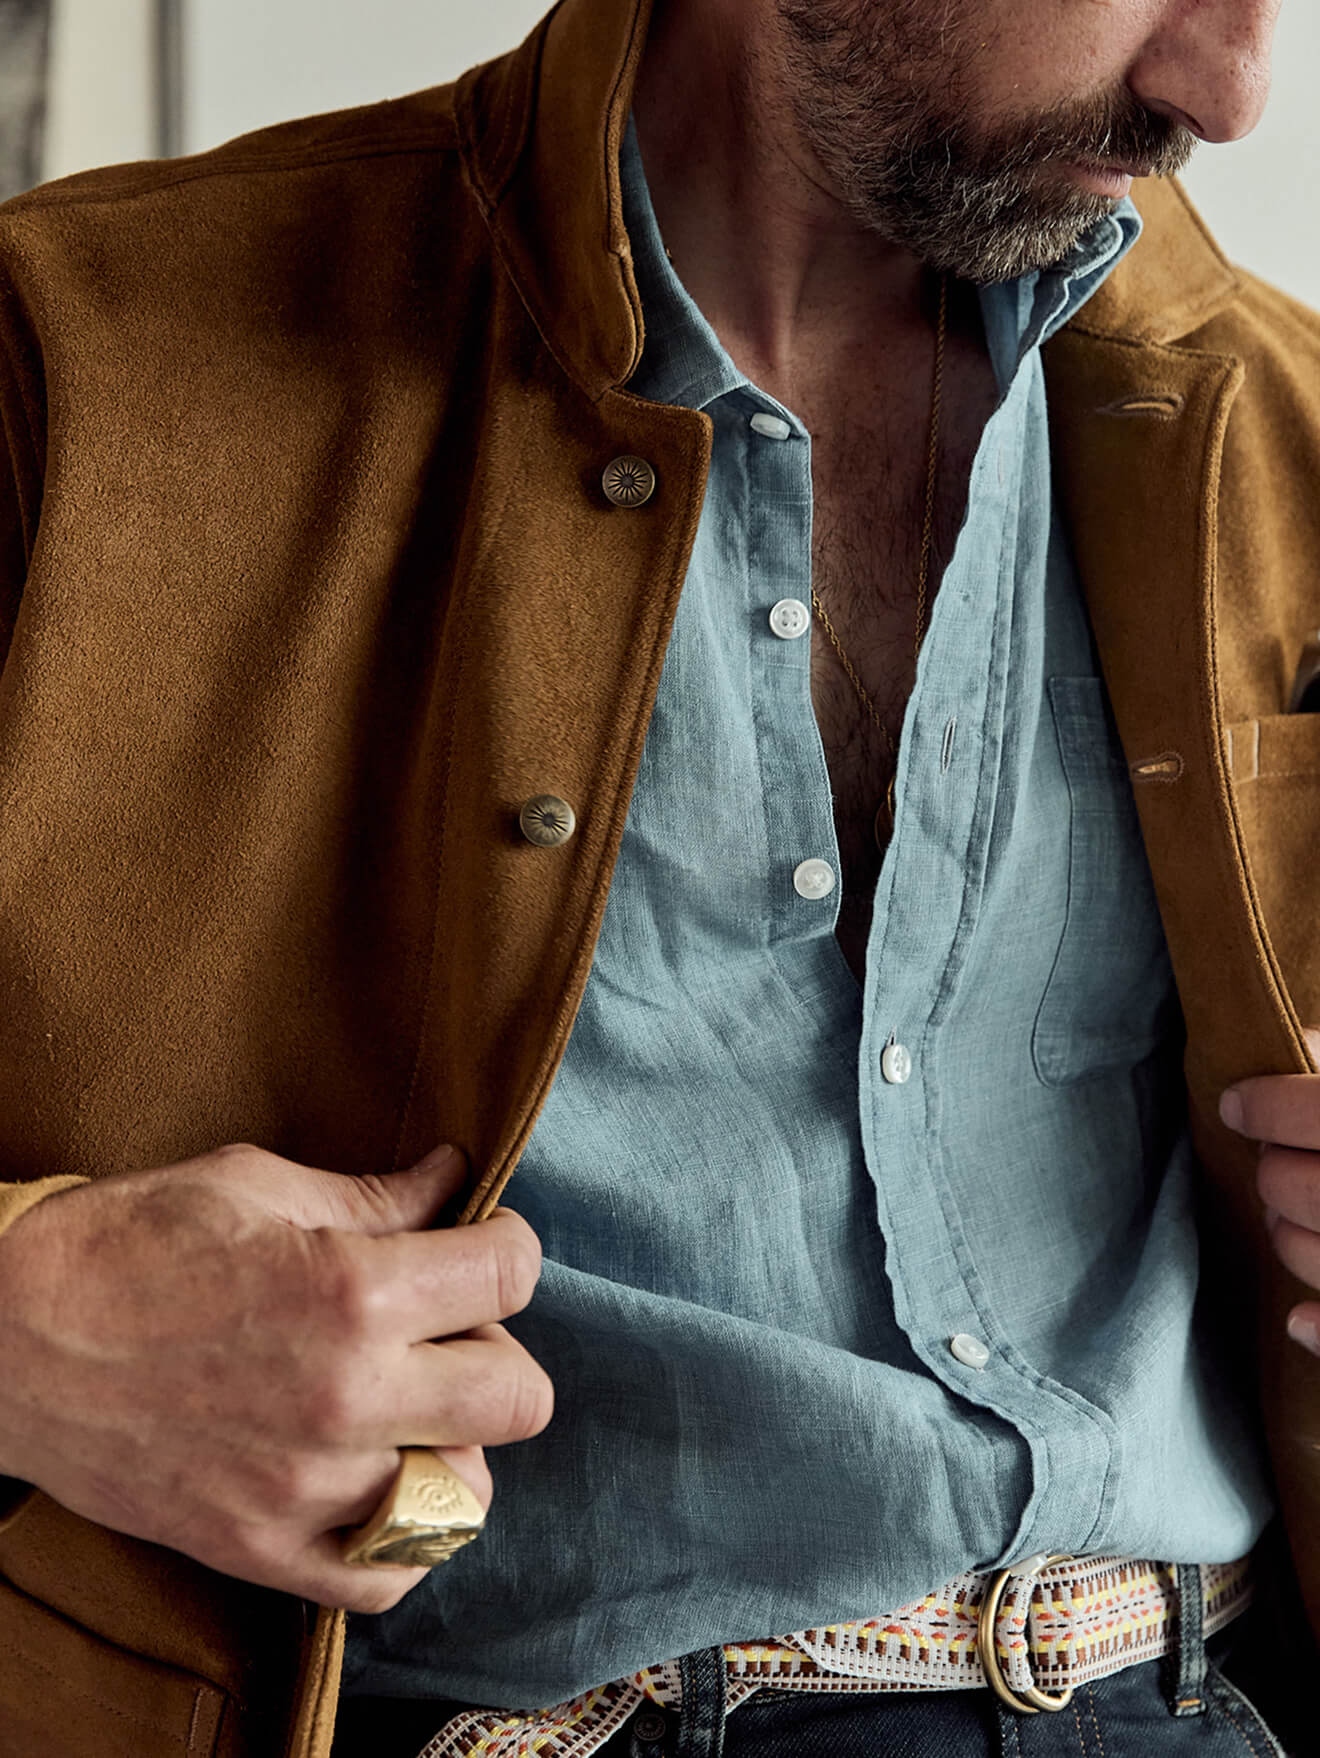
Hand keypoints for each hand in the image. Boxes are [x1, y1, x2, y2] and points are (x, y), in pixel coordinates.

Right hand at [0, 1142, 551, 1611]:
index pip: (512, 1273)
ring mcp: (309, 1486)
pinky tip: (378, 1479)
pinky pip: (391, 1574)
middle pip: (519, 1394)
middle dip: (495, 1346)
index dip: (505, 1244)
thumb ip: (375, 1195)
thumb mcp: (258, 1184)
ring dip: (455, 1441)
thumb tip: (454, 1180)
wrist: (7, 1337)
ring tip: (405, 1403)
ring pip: (468, 1491)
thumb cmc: (130, 1242)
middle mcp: (348, 1395)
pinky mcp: (263, 1547)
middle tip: (442, 1327)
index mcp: (355, 1290)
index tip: (479, 1242)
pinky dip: (404, 1535)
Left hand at [1221, 1026, 1319, 1357]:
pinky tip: (1299, 1319)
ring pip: (1303, 1251)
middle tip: (1273, 1161)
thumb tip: (1299, 1040)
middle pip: (1292, 1185)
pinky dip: (1318, 1324)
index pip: (1315, 1109)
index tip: (1233, 1104)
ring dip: (1287, 1234)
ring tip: (1291, 1216)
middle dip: (1273, 1172)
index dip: (1267, 1107)